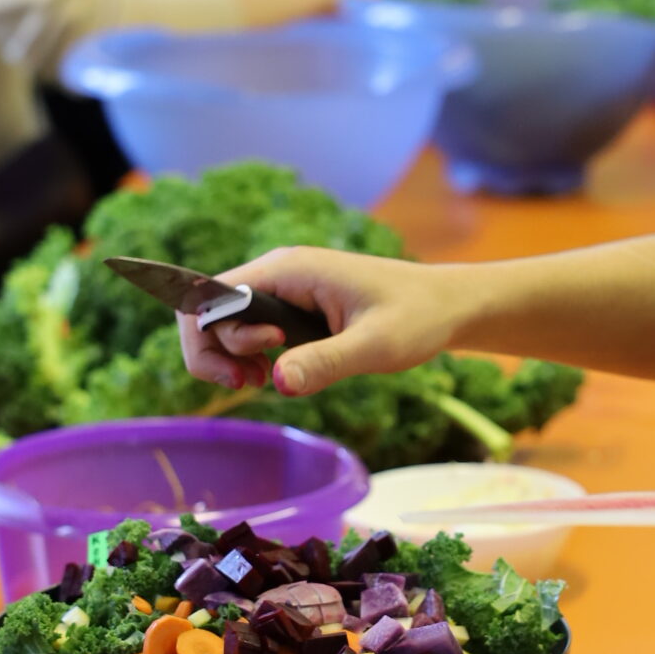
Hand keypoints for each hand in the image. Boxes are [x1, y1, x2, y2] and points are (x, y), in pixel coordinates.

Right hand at [176, 247, 467, 396]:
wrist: (447, 304)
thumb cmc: (418, 317)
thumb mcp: (376, 346)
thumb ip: (326, 362)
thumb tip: (277, 383)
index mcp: (289, 270)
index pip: (208, 296)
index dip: (213, 338)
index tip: (255, 369)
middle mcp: (278, 272)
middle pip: (207, 310)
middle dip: (215, 352)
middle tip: (254, 383)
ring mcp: (284, 287)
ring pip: (224, 320)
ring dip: (229, 355)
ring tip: (262, 381)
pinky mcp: (292, 305)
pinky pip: (248, 326)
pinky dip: (248, 354)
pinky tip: (274, 374)